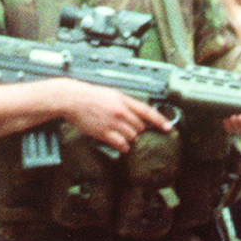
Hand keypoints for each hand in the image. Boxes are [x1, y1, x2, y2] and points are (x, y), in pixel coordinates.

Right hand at [58, 79, 172, 152]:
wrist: (72, 99)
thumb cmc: (90, 97)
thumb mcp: (112, 95)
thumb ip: (125, 104)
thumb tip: (138, 115)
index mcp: (123, 100)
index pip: (147, 111)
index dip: (160, 121)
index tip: (168, 128)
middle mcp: (121, 111)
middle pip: (140, 127)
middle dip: (138, 130)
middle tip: (128, 129)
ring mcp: (113, 123)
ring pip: (132, 136)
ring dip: (129, 138)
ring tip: (120, 134)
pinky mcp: (104, 133)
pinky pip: (121, 144)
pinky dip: (122, 146)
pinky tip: (119, 143)